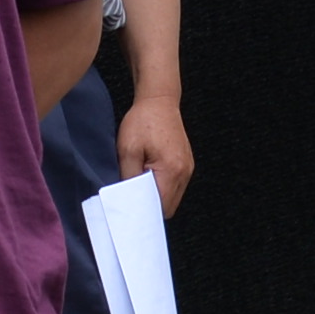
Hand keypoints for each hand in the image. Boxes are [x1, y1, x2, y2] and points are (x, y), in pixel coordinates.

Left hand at [117, 91, 194, 217]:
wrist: (159, 100)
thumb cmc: (142, 121)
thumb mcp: (127, 150)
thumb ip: (128, 178)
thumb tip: (126, 200)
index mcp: (171, 170)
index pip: (159, 206)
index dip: (144, 212)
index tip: (129, 213)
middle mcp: (184, 172)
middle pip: (168, 207)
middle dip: (149, 206)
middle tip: (131, 199)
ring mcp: (188, 169)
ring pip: (172, 198)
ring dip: (156, 197)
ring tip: (139, 184)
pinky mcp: (186, 164)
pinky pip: (175, 187)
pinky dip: (162, 187)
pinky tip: (148, 177)